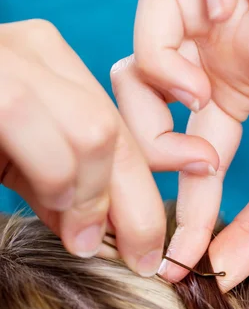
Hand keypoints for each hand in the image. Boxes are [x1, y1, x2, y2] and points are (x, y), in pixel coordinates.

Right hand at [0, 19, 218, 275]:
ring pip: (94, 131)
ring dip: (93, 197)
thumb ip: (64, 188)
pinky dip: (56, 176)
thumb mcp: (22, 167)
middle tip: (139, 255)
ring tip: (80, 235)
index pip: (124, 130)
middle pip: (117, 133)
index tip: (172, 227)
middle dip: (138, 205)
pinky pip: (34, 124)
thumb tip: (108, 230)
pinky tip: (54, 204)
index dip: (156, 180)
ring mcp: (10, 57)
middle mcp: (39, 52)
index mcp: (56, 72)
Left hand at [113, 0, 248, 288]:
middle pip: (136, 67)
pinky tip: (227, 20)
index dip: (170, 198)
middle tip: (199, 161)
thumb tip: (218, 275)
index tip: (178, 257)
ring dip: (160, 53)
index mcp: (229, 94)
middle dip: (145, 127)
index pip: (169, 140)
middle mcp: (228, 52)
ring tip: (201, 94)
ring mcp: (247, 14)